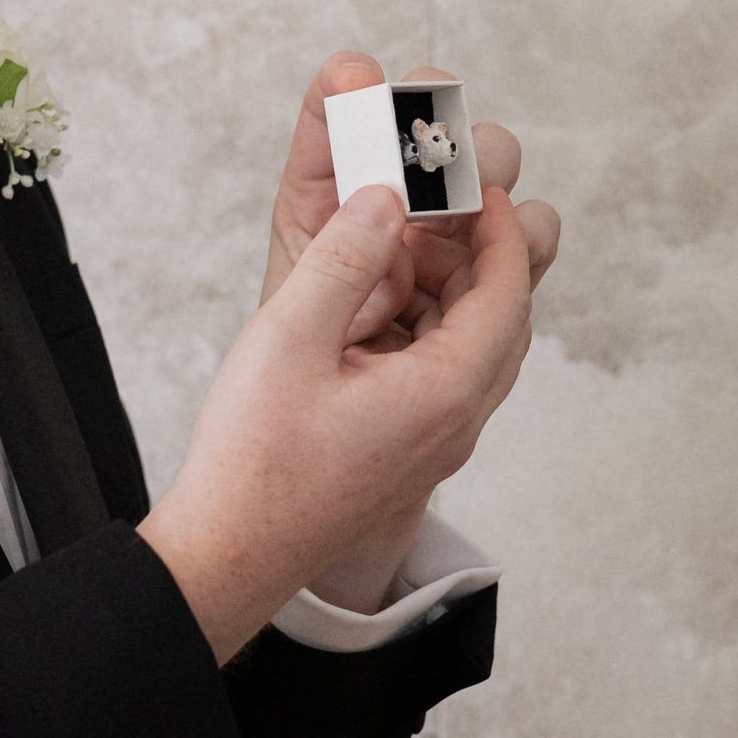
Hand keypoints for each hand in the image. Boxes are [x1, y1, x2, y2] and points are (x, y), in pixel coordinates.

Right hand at [259, 55, 559, 613]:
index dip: (498, 233)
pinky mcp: (404, 448)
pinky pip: (439, 373)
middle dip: (479, 256)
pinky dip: (425, 325)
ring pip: (471, 349)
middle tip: (444, 204)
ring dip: (451, 291)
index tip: (479, 186)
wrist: (232, 551)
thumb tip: (384, 200)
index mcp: (444, 393)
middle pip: (499, 322)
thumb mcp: (290, 336)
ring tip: (406, 241)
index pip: (504, 296)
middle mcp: (454, 421)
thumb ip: (343, 261)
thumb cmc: (256, 457)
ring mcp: (432, 441)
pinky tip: (376, 301)